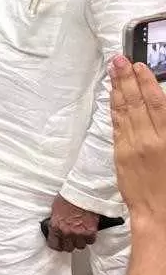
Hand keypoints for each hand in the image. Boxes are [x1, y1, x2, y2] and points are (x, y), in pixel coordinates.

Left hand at [46, 195, 98, 251]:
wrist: (81, 193)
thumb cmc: (68, 198)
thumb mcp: (55, 210)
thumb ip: (56, 222)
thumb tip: (56, 228)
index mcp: (55, 226)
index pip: (54, 245)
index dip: (57, 245)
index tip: (58, 244)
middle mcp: (66, 232)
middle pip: (68, 248)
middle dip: (69, 244)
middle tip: (70, 239)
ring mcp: (79, 233)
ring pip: (80, 246)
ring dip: (80, 241)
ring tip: (79, 234)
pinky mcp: (91, 231)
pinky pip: (90, 241)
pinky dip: (89, 238)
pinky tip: (87, 232)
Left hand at [111, 54, 165, 221]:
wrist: (159, 215)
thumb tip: (160, 108)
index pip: (156, 104)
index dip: (147, 83)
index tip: (140, 66)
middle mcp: (149, 140)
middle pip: (137, 102)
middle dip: (127, 79)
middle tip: (119, 59)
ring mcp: (132, 146)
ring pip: (124, 111)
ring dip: (118, 88)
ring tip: (113, 70)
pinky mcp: (120, 154)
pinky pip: (117, 125)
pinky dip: (115, 107)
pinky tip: (113, 95)